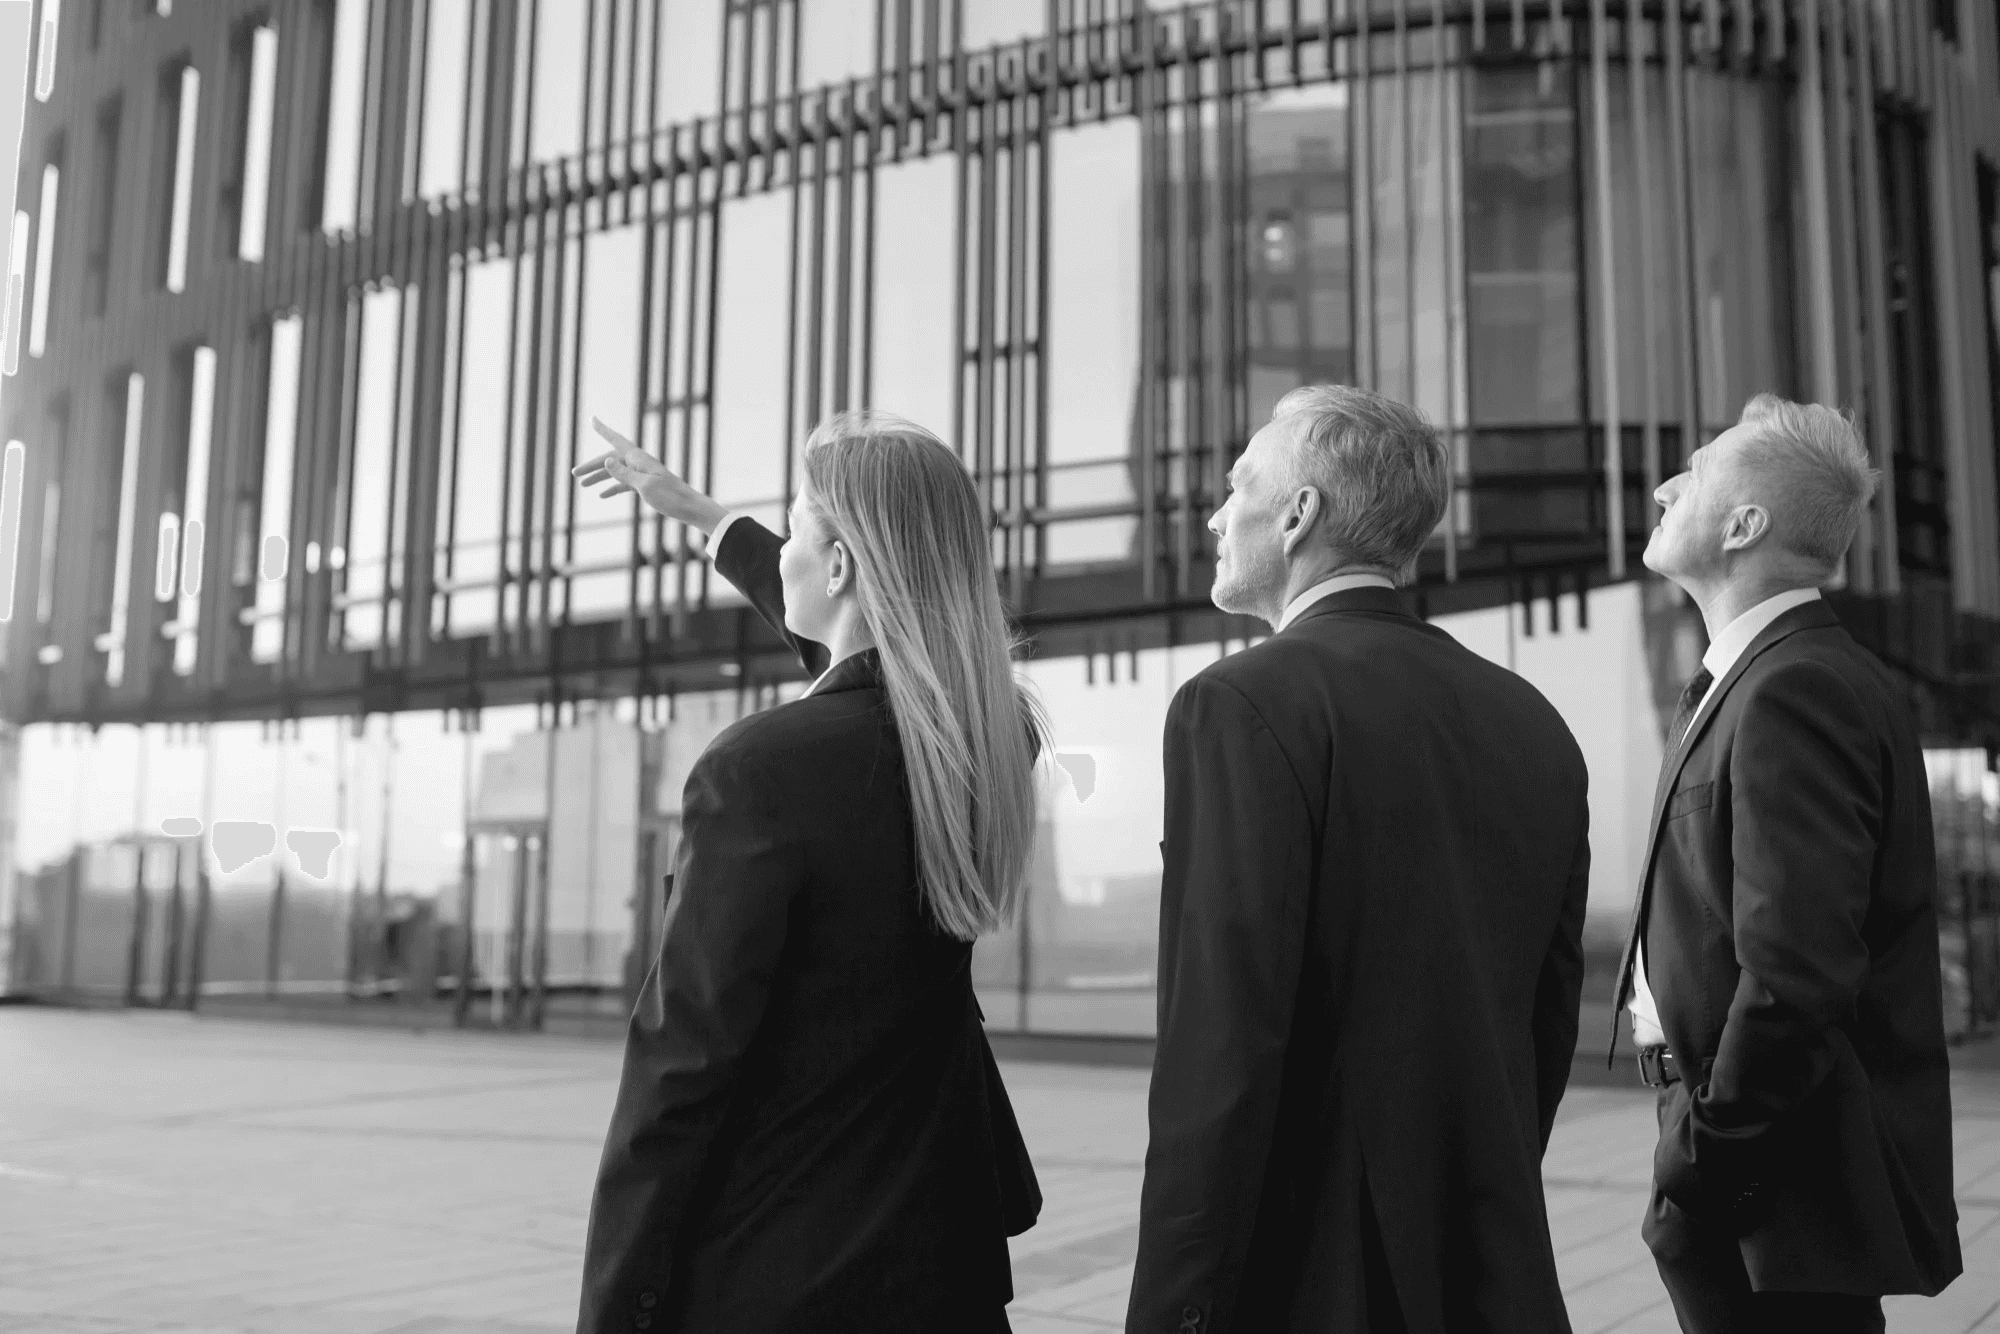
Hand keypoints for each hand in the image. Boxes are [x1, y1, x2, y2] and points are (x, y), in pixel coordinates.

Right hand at [573, 417, 727, 534]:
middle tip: (574, 473)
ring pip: (616, 472)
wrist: (690, 508)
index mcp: (639, 459)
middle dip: (592, 465)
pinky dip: (613, 488)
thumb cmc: (670, 497)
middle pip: (611, 460)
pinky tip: (603, 495)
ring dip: (600, 477)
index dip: (603, 430)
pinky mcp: (646, 486)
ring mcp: (643, 474)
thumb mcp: (645, 486)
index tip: (592, 419)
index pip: (616, 440)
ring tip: (582, 485)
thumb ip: (624, 474)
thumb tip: (606, 460)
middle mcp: (640, 463)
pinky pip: (625, 484)